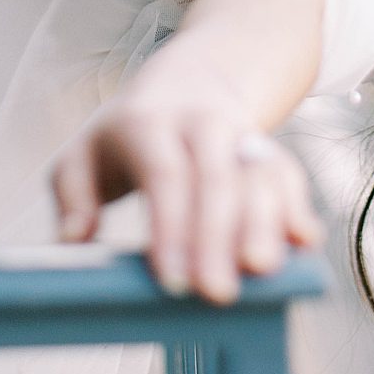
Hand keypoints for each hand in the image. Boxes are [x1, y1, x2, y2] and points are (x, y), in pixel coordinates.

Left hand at [48, 87, 324, 302]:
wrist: (191, 79)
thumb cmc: (126, 135)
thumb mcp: (83, 153)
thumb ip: (71, 196)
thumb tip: (73, 240)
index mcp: (148, 123)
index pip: (164, 172)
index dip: (171, 225)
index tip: (172, 280)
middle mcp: (201, 123)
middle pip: (216, 176)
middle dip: (218, 236)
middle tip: (217, 293)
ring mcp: (241, 134)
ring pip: (259, 173)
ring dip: (265, 223)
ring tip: (263, 272)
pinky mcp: (270, 150)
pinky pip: (288, 175)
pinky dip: (297, 208)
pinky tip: (302, 244)